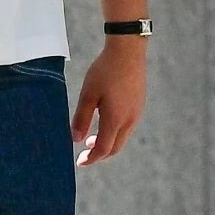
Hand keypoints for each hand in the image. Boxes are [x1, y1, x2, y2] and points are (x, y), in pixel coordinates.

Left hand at [71, 39, 147, 165]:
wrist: (128, 52)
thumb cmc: (105, 71)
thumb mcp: (88, 94)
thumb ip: (81, 118)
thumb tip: (75, 139)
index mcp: (116, 120)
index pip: (103, 149)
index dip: (91, 158)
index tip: (80, 162)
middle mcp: (129, 120)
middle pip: (115, 148)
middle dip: (99, 153)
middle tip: (85, 154)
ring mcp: (136, 113)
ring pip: (122, 137)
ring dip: (107, 142)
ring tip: (91, 139)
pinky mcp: (138, 104)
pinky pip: (127, 126)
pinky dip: (114, 131)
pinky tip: (104, 121)